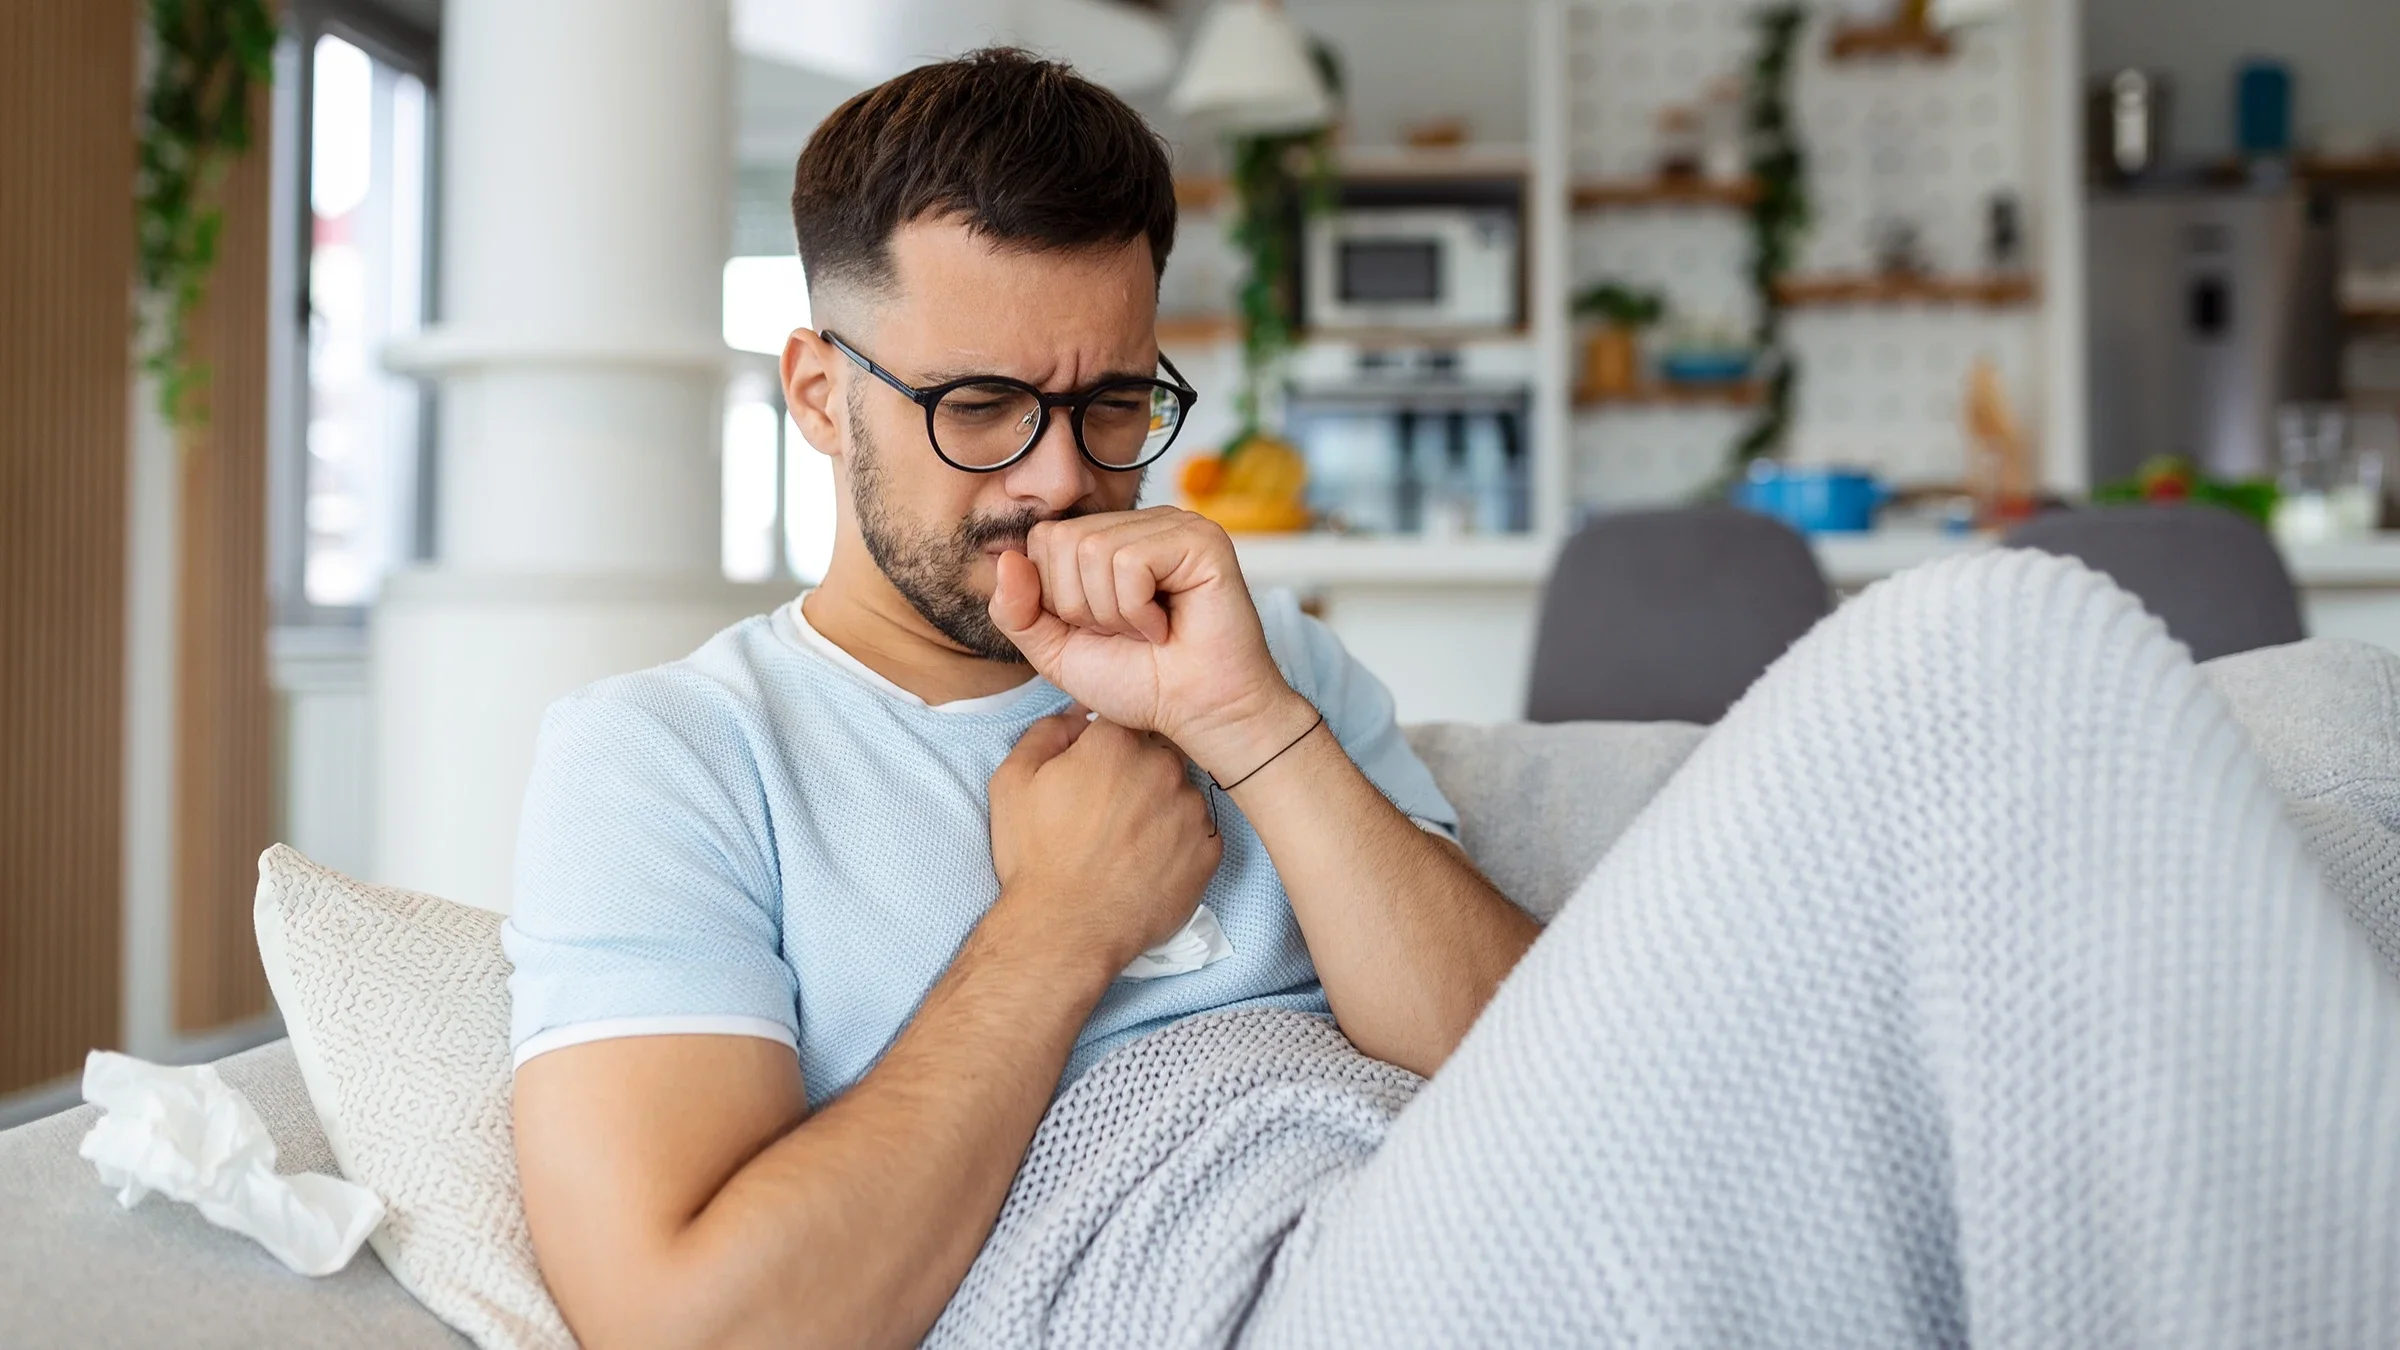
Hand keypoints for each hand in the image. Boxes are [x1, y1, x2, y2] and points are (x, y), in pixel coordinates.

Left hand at [987, 506, 1317, 783]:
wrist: (1198, 714)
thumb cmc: (1140, 682)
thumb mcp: (1056, 650)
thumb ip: (1017, 610)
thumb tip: (1005, 558)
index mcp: (1111, 537)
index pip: (1043, 539)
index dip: (1057, 598)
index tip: (1102, 629)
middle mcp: (1143, 523)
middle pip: (1063, 541)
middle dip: (1082, 607)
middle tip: (1127, 633)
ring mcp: (1174, 524)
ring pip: (1093, 551)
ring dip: (1112, 613)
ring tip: (1149, 631)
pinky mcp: (1200, 540)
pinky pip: (1130, 563)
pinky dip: (1138, 610)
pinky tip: (1167, 626)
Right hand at [987, 708, 1222, 975]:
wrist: (1066, 929)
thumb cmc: (1036, 856)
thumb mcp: (1012, 781)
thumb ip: (1046, 732)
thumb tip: (1077, 716)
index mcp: (1116, 743)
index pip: (1123, 720)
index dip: (1106, 745)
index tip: (1093, 771)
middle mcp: (1164, 768)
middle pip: (1157, 755)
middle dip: (1136, 775)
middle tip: (1107, 812)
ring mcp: (1192, 811)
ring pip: (1180, 794)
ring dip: (1160, 808)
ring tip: (1127, 842)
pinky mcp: (1209, 852)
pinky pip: (1199, 834)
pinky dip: (1179, 843)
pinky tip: (1148, 862)